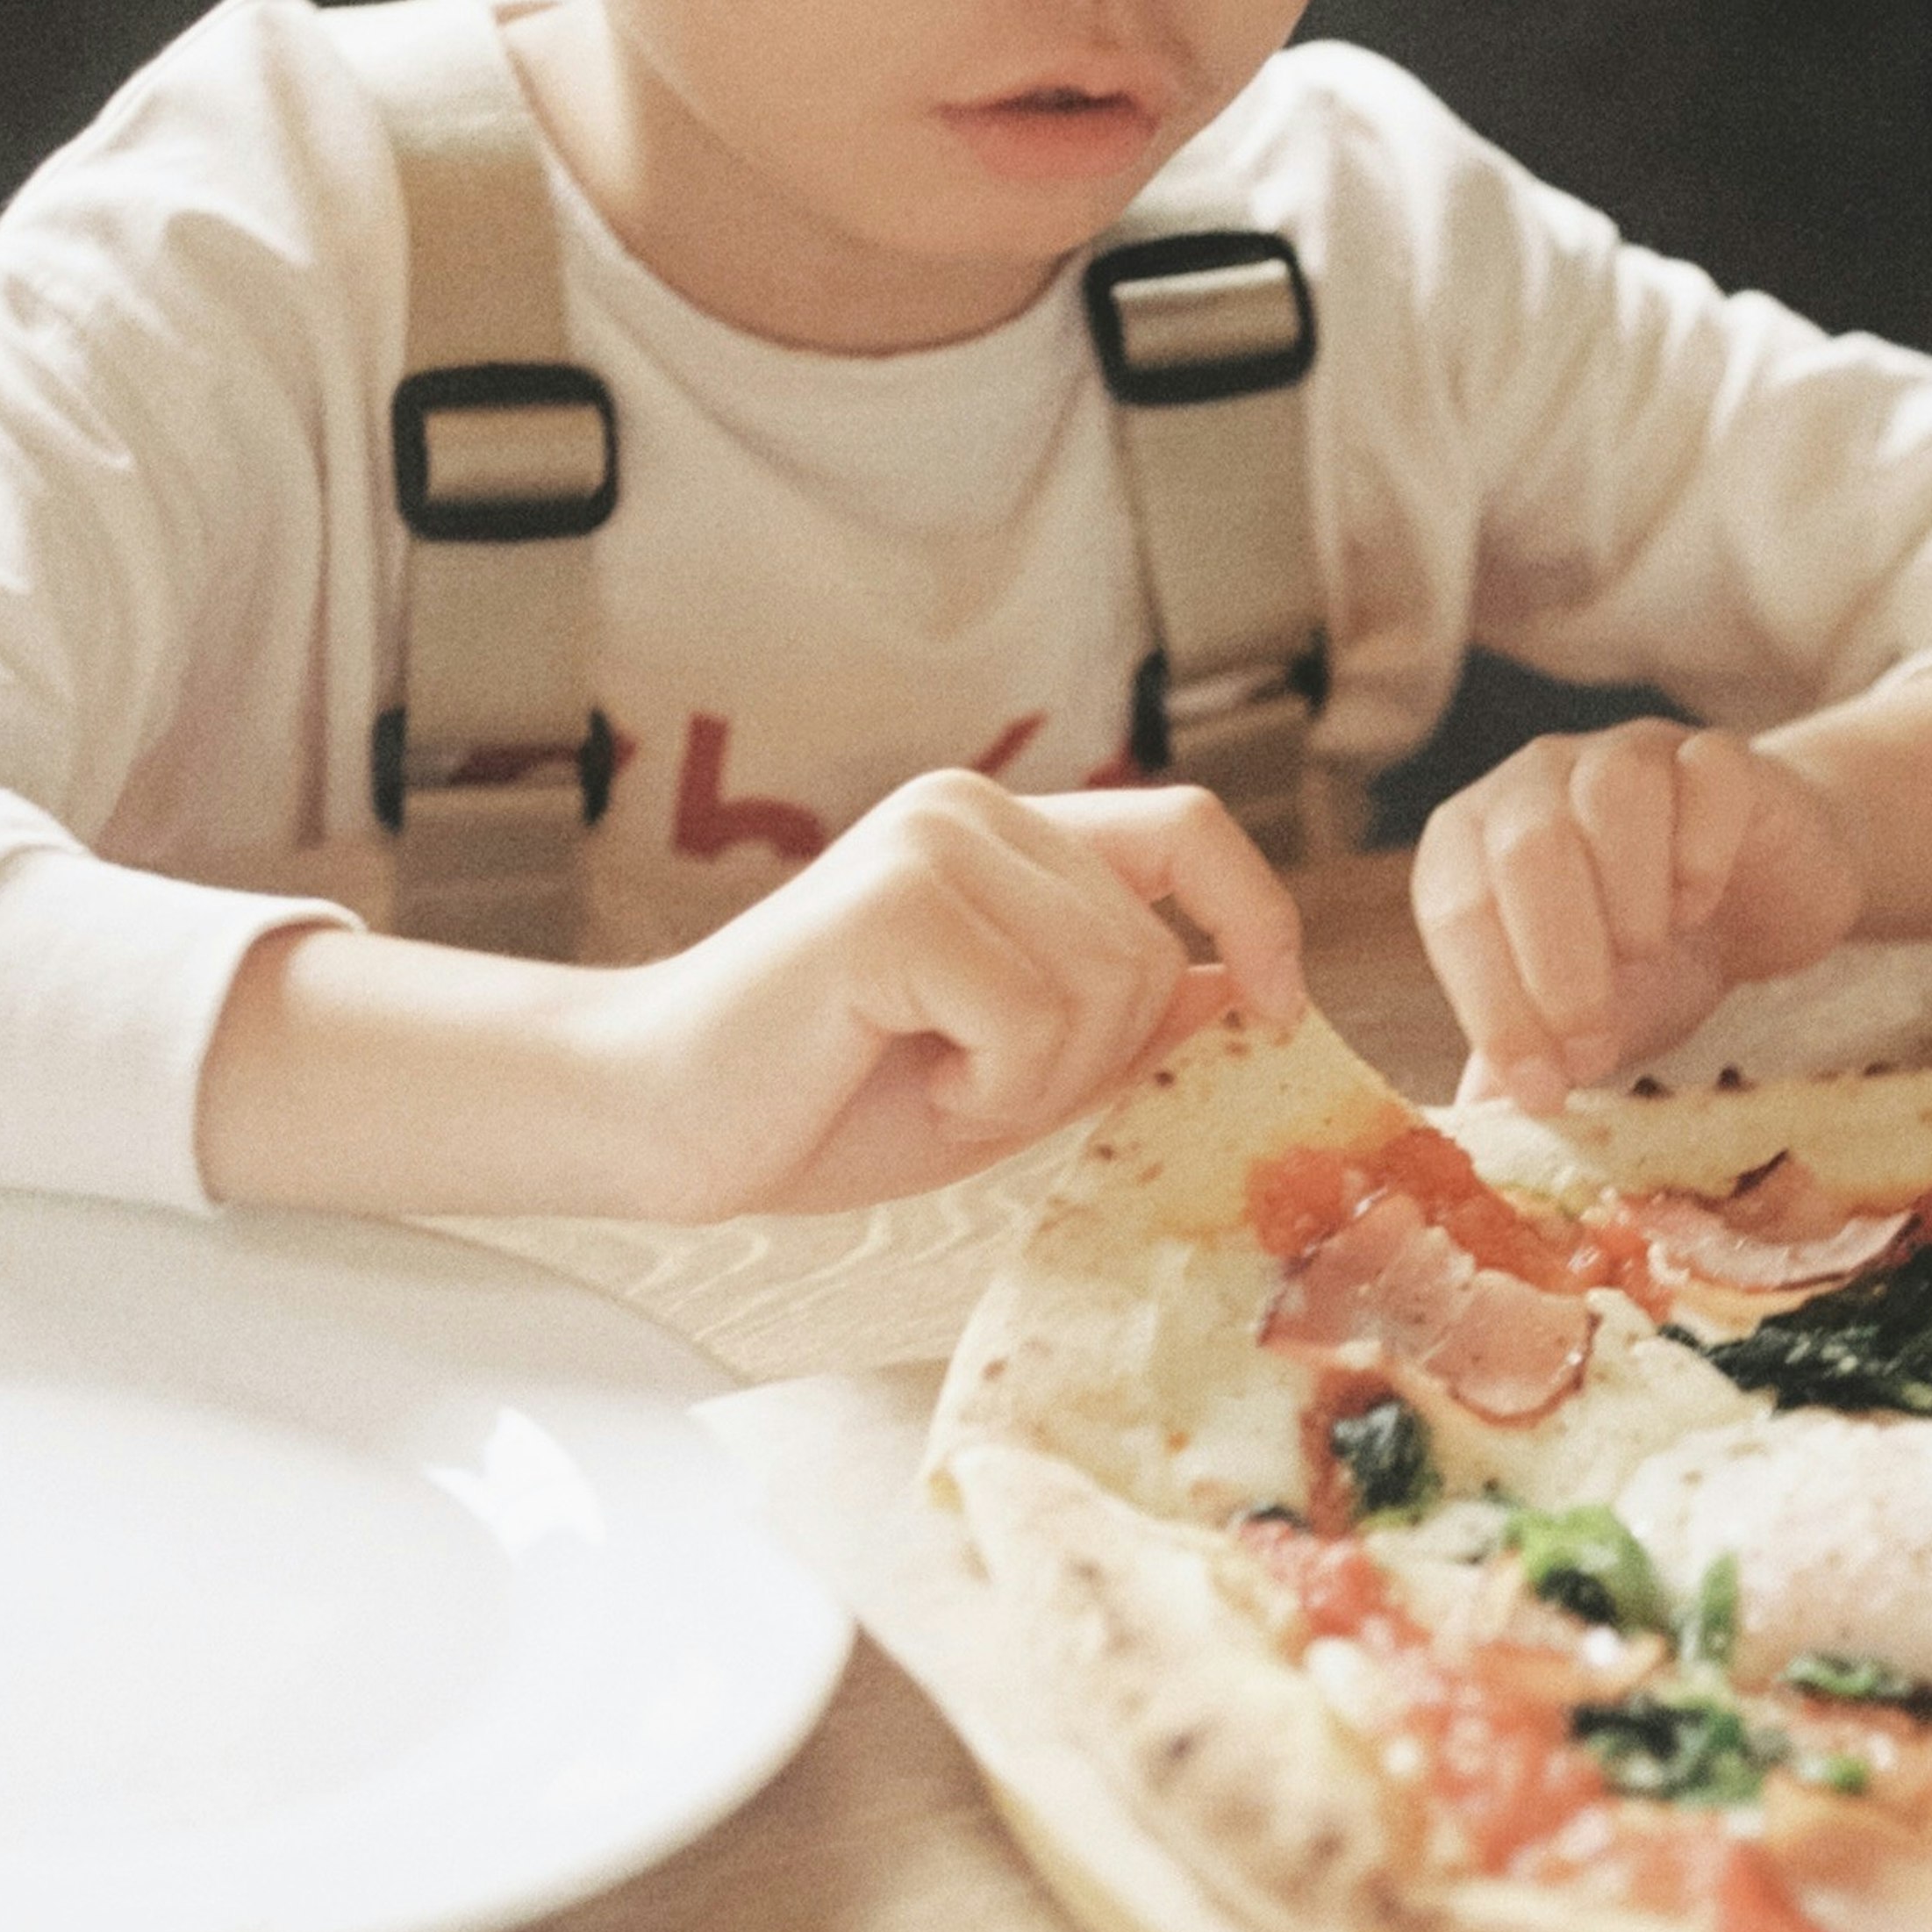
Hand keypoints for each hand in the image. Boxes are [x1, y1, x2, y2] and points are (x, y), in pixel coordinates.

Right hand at [621, 772, 1303, 1215]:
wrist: (656, 1118)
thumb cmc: (819, 1099)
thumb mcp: (1008, 1068)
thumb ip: (1115, 1021)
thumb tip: (1238, 987)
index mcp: (1001, 835)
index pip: (1191, 830)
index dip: (1257, 915)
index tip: (1276, 1010)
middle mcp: (971, 813)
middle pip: (1151, 949)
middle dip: (1088, 1060)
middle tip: (966, 1086)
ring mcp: (933, 845)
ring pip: (1105, 989)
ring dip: (1029, 1082)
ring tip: (923, 1077)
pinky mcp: (897, 902)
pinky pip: (1032, 1021)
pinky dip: (984, 1089)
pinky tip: (897, 1079)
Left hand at [1411, 720, 1862, 1110]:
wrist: (1762, 894)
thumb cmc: (1652, 956)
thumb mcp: (1581, 1016)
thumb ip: (1523, 1053)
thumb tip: (1475, 1120)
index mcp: (1474, 840)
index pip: (1455, 909)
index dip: (1492, 1006)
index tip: (1541, 1087)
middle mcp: (1538, 779)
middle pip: (1527, 847)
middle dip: (1557, 965)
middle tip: (1596, 1047)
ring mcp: (1630, 755)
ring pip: (1610, 794)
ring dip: (1626, 896)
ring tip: (1647, 956)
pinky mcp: (1719, 758)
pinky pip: (1704, 778)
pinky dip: (1700, 849)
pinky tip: (1699, 905)